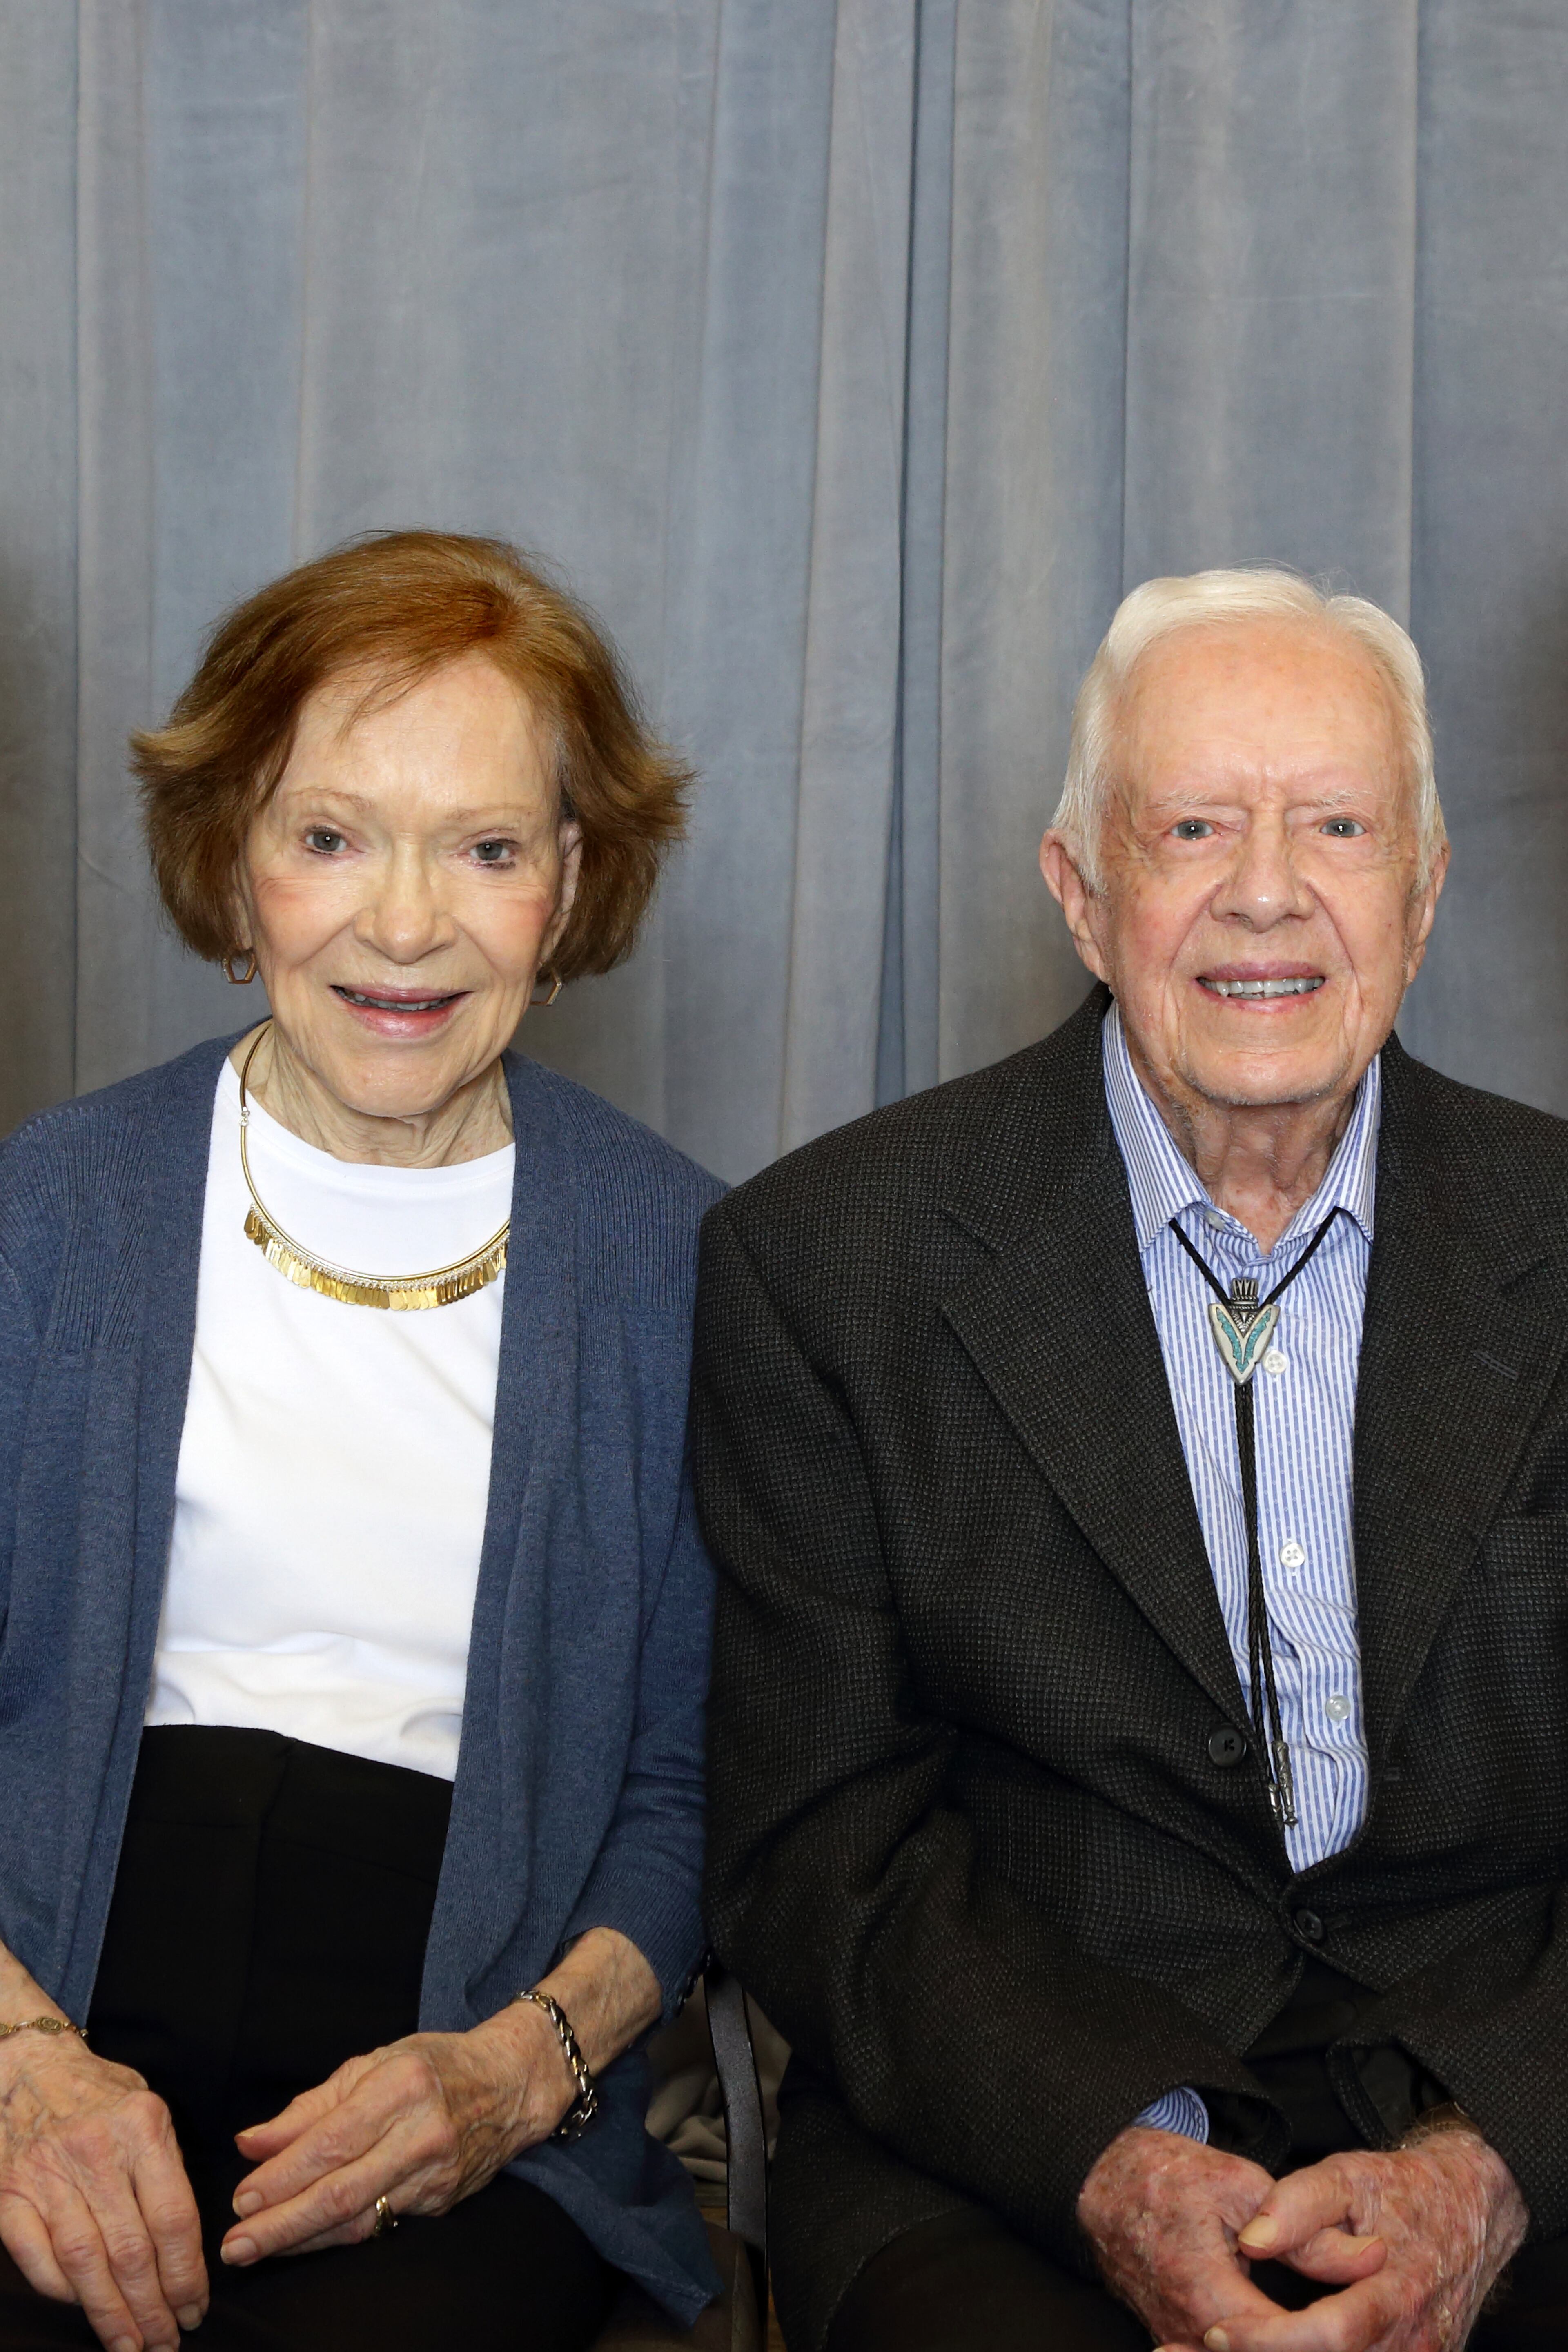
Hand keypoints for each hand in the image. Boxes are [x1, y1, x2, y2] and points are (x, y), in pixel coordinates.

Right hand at [0, 2027, 206, 2351]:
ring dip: (111, 2313)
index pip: (173, 2218)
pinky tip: (86, 2309)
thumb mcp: (148, 2112)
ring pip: (85, 2263)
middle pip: (131, 2250)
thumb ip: (167, 2169)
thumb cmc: (101, 2098)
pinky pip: (39, 2260)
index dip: (186, 2273)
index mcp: (141, 2127)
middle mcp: (95, 2150)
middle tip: (168, 2340)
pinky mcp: (9, 2197)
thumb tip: (192, 2247)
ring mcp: (47, 2175)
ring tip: (132, 2344)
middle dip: (153, 2306)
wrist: (30, 2070)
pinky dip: (63, 2293)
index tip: (196, 2308)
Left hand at [219, 1999, 577, 2265]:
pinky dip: (335, 2237)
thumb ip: (308, 2108)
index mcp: (402, 2086)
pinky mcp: (441, 2203)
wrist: (510, 2084)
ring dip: (301, 2240)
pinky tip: (302, 2241)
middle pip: (342, 2192)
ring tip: (254, 2250)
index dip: (282, 2175)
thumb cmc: (432, 2066)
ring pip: (359, 2220)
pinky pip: (380, 2226)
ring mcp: (435, 2174)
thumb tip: (250, 2142)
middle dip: (282, 2223)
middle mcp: (422, 2134)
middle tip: (235, 2245)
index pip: (332, 2142)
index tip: (241, 2197)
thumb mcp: (371, 2064)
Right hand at [1078, 2126, 1384, 2351]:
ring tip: (1324, 2331)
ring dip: (1284, 2346)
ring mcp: (1178, 2340)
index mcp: (1206, 2294)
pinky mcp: (1175, 2340)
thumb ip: (1309, 2232)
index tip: (1367, 2310)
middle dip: (1310, 2344)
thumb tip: (1374, 2257)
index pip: (1285, 2342)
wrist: (1100, 2181)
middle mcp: (1188, 2330)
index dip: (1331, 2335)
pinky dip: (1255, 2346)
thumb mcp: (1241, 2186)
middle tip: (1350, 2326)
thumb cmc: (1166, 2175)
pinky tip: (1287, 2336)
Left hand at [1206, 2132, 1527, 2350]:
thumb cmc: (1402, 2190)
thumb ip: (1298, 2205)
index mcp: (1397, 2294)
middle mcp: (1411, 2341)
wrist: (1471, 2209)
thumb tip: (1251, 2239)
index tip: (1215, 2330)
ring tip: (1215, 2349)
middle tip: (1195, 2349)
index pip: (1328, 2336)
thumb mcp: (1349, 2177)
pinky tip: (1265, 2348)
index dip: (1268, 2341)